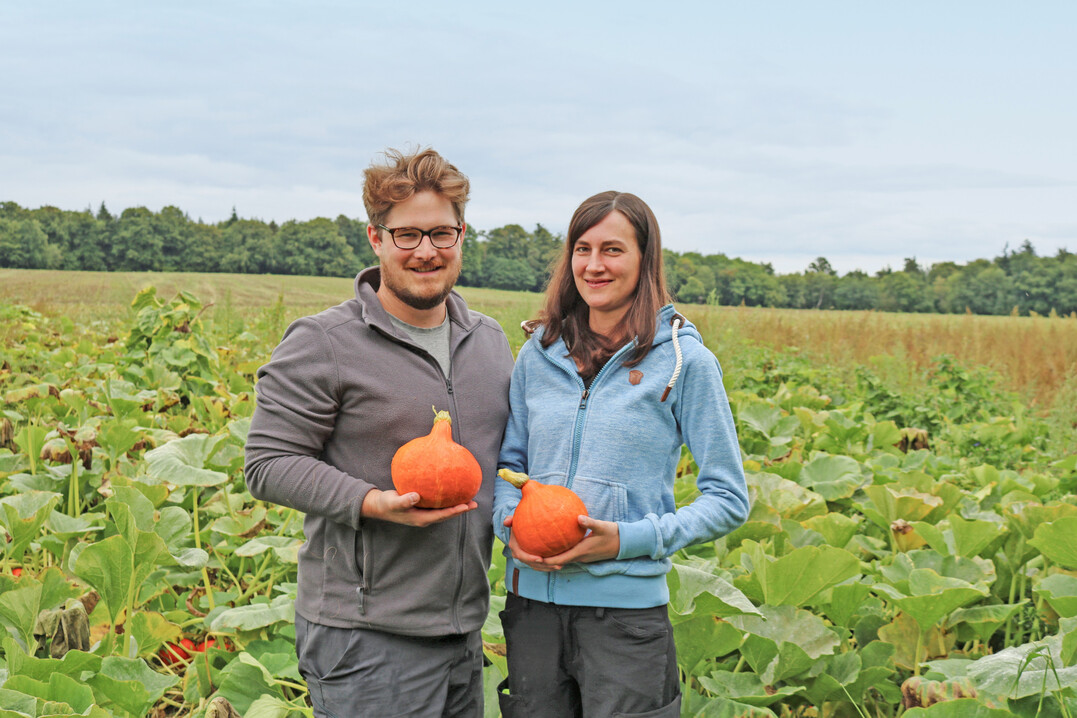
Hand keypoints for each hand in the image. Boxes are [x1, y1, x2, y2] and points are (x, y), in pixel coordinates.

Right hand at [361, 489, 475, 526]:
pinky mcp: (422, 507)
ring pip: (444, 509)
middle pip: (446, 514)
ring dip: (456, 505)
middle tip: (474, 503)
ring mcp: (424, 513)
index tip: (466, 506)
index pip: (441, 516)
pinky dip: (447, 499)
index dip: (454, 511)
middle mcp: (425, 517)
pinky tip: (452, 490)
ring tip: (469, 498)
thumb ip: (404, 500)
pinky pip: (438, 504)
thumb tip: (416, 496)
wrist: (379, 505)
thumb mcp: (394, 502)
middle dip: (460, 509)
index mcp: (421, 518)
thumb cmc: (386, 504)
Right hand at [503, 514, 555, 571]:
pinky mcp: (532, 560)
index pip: (521, 555)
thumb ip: (511, 519)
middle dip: (543, 566)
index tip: (541, 558)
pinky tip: (560, 564)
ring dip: (548, 568)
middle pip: (531, 564)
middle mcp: (518, 554)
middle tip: (555, 564)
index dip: (530, 559)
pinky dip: (549, 567)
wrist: (523, 526)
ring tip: (559, 566)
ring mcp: (526, 558)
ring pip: (537, 567)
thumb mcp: (515, 519)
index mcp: (514, 546)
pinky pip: (540, 566)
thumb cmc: (520, 521)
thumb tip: (506, 522)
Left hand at [538, 516, 619, 569]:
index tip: (534, 557)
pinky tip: (552, 545)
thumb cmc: (613, 534)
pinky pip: (567, 556)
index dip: (546, 561)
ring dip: (549, 559)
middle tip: (529, 555)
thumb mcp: (602, 526)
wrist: (624, 543)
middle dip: (543, 562)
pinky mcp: (583, 554)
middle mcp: (579, 557)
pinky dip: (557, 554)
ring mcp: (581, 557)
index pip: (559, 560)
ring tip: (535, 551)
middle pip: (557, 563)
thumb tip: (578, 518)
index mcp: (581, 552)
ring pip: (561, 561)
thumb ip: (589, 522)